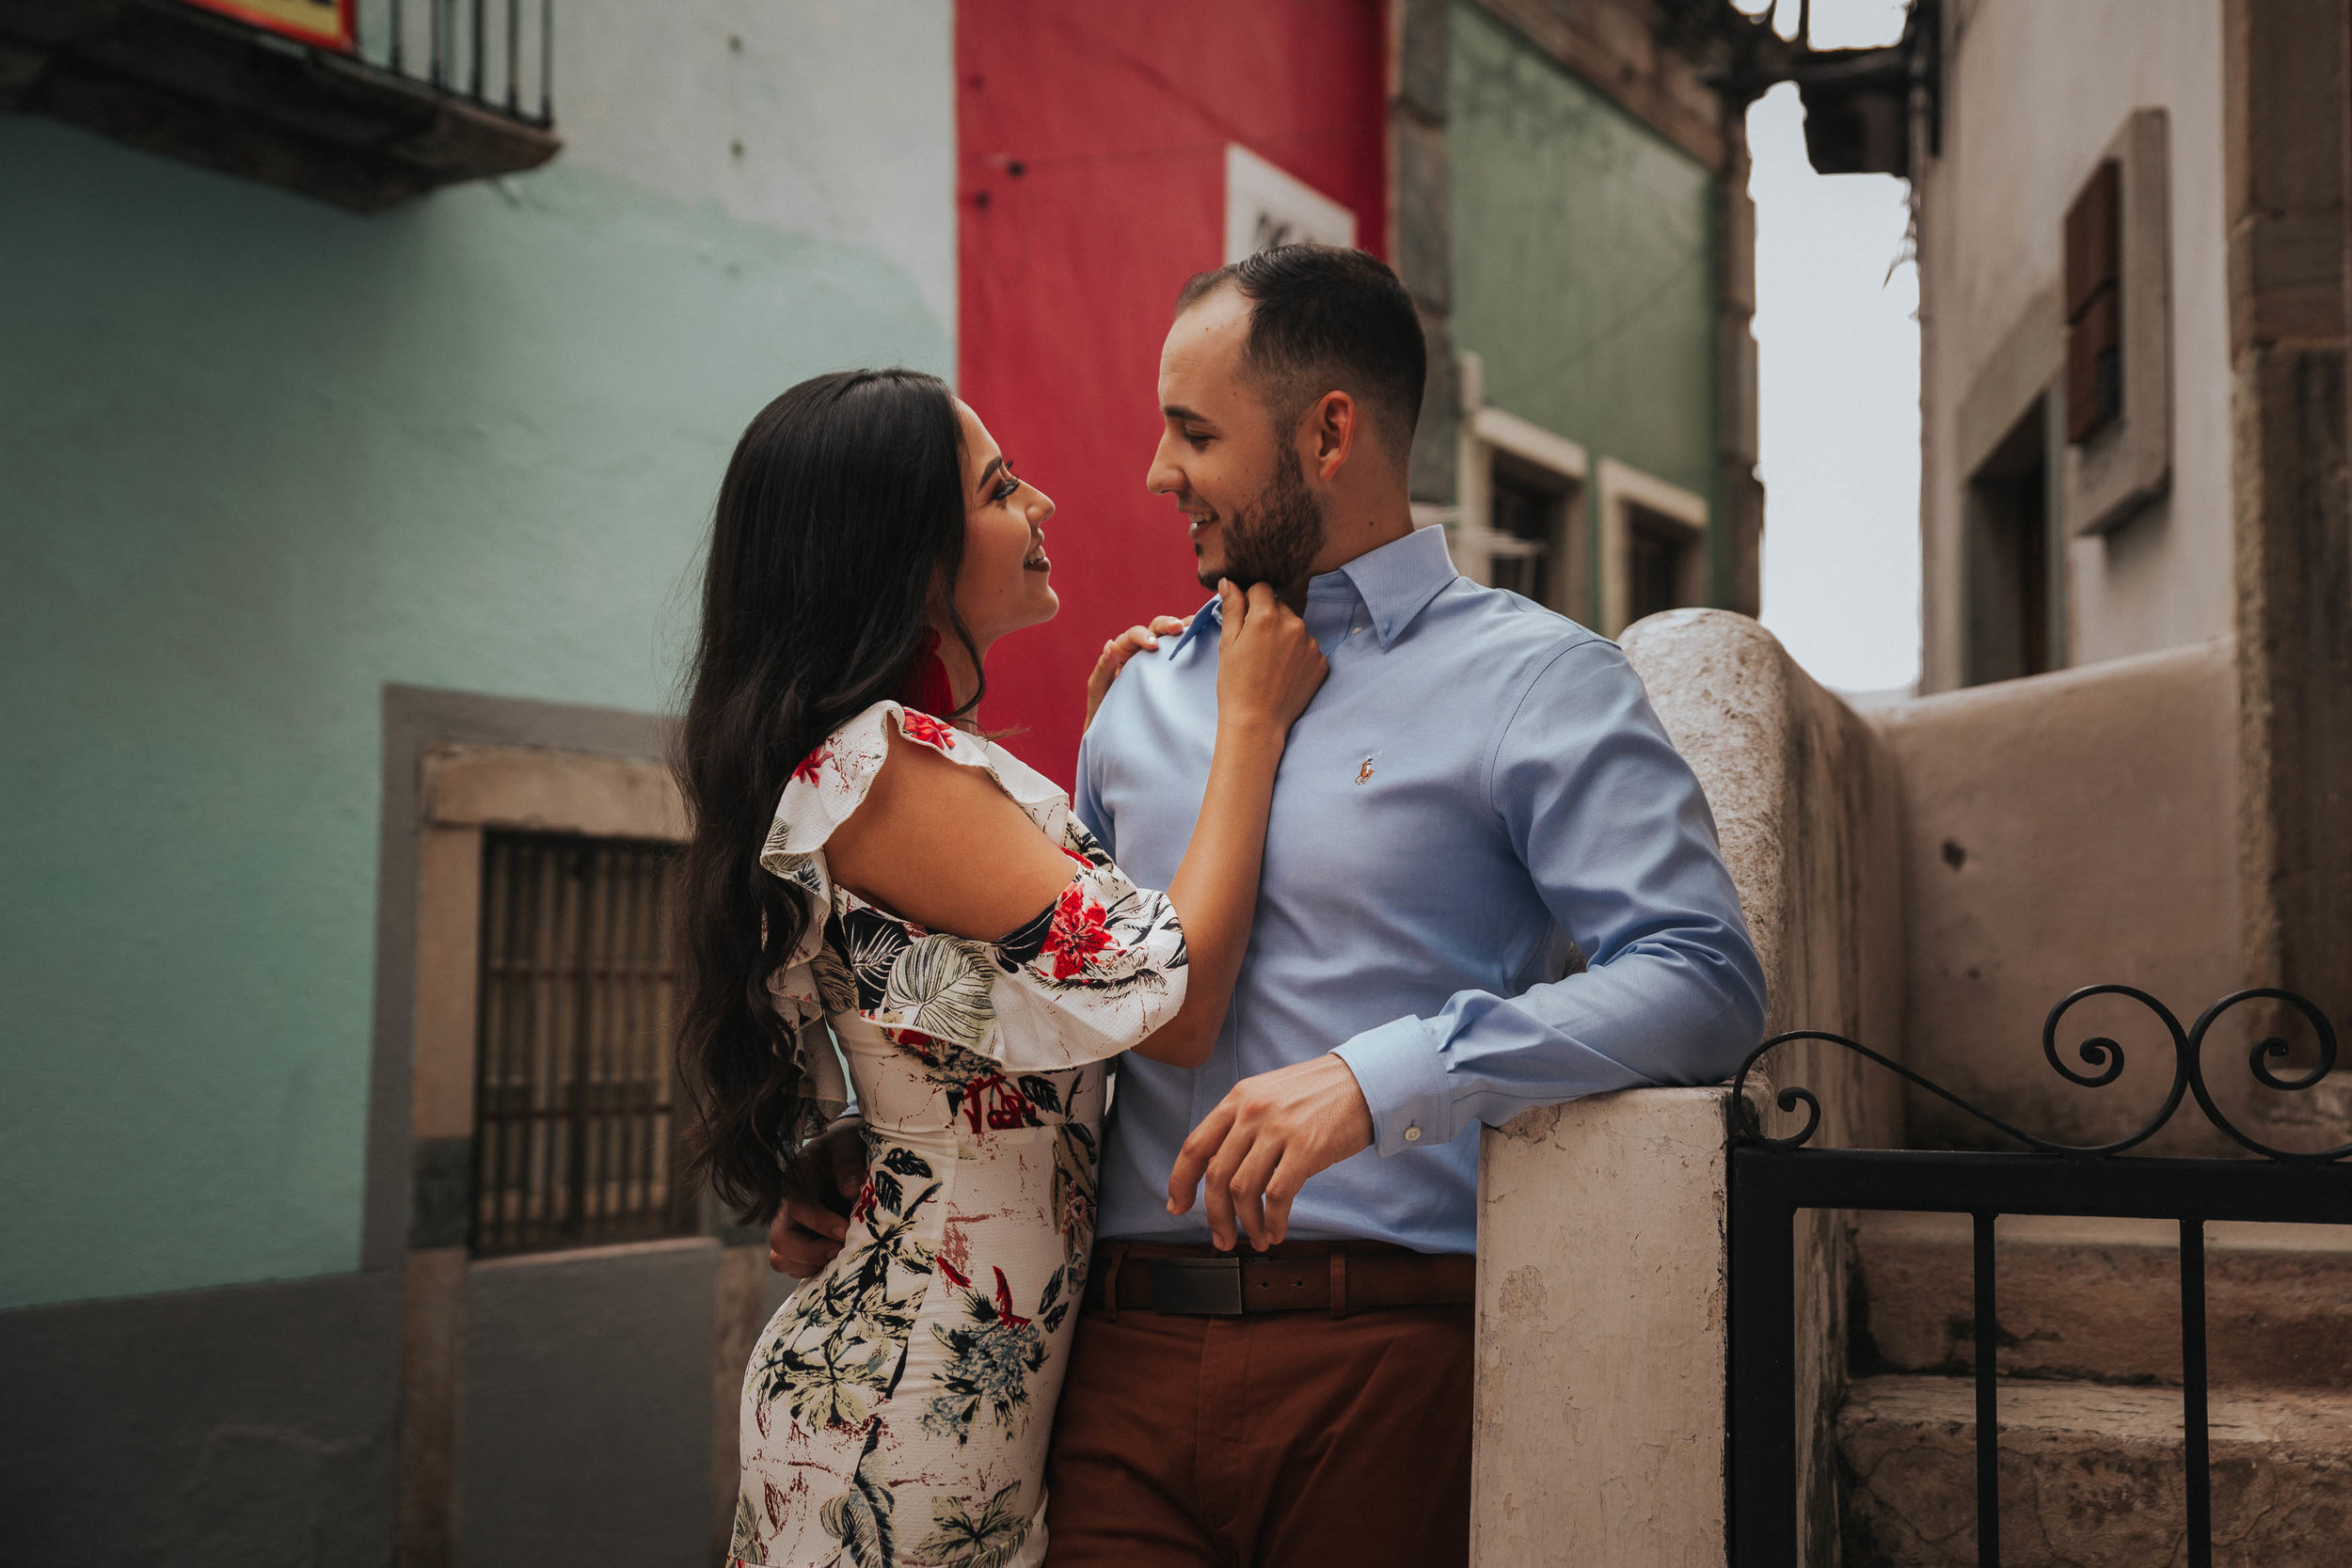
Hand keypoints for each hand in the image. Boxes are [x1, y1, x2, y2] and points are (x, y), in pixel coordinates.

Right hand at [766, 1116, 866, 1276]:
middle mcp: (785, 1206)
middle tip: (842, 1251)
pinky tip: (838, 1260)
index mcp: (795, 1179)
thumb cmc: (845, 1145)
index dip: (819, 1221)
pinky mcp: (800, 1243)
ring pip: (782, 1259)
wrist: (842, 1152)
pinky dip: (814, 1271)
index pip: (797, 1206)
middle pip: (780, 1240)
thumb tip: (850, 1189)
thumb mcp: (848, 1143)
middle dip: (811, 1252)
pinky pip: (795, 1267)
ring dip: (811, 1264)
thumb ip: (848, 1162)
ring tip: (841, 1256)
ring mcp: (789, 1227)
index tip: (845, 1229)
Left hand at [1085, 614, 1189, 729]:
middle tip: (1180, 627)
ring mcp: (1159, 659)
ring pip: (1172, 638)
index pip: (1134, 635)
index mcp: (1124, 650)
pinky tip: (1207, 640)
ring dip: (1186, 629)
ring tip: (1200, 626)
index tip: (1153, 645)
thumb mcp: (1098, 688)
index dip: (1144, 636)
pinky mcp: (1172, 671)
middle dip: (1168, 625)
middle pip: (1156, 629)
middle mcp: (1142, 650)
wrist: (1116, 729)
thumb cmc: (1103, 707)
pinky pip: (1183, 654)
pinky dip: (1194, 643)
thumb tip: (1110, 644)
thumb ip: (1103, 667)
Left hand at [1166, 1053, 1373, 1251]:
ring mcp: (1278, 1129)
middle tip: (1221, 1239)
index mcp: (1237, 1099)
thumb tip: (1220, 1170)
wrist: (1364, 1080)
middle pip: (1215, 1175)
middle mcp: (1251, 1112)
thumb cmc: (1318, 1094)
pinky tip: (1276, 1231)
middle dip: (1215, 1216)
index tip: (1178, 1206)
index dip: (1180, 1181)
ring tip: (1256, 1239)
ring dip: (1246, 1224)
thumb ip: (1241, 1124)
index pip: (1195, 1146)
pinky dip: (1273, 1221)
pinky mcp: (1306, 1148)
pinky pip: (1277, 1195)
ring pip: (1242, 1190)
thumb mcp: (1268, 1095)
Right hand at [1213, 580, 1326, 733]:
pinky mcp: (1321, 662)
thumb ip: (1232, 608)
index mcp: (1267, 616)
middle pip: (1281, 606)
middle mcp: (1294, 624)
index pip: (1262, 588)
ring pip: (1295, 627)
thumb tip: (1230, 582)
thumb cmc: (1236, 683)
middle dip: (1268, 617)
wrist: (1257, 722)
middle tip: (1255, 644)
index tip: (1245, 618)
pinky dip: (1297, 655)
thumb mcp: (1227, 643)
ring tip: (1270, 662)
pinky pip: (1308, 647)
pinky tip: (1284, 672)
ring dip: (1284, 635)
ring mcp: (1311, 644)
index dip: (1251, 600)